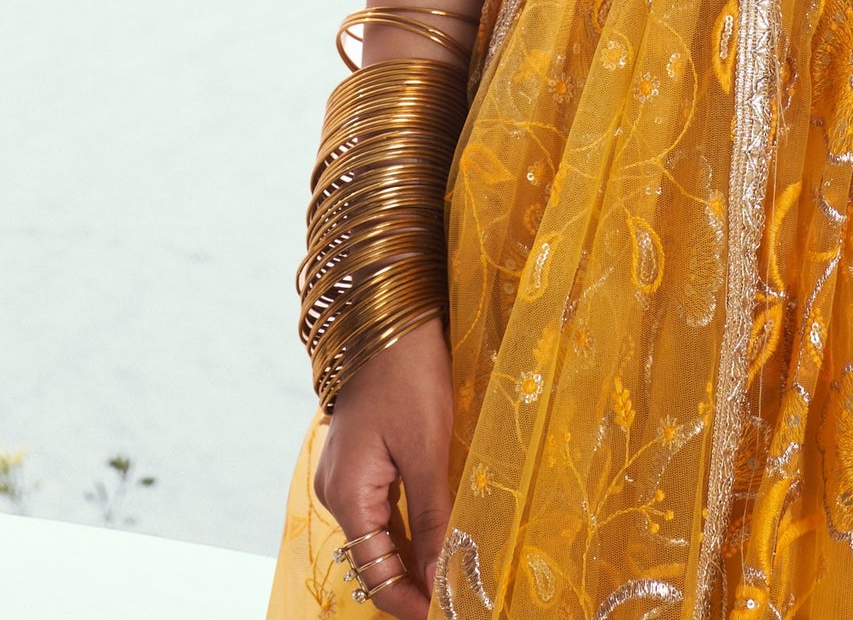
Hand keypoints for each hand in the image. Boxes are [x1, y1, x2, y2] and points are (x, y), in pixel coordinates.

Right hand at [313, 318, 453, 617]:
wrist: (389, 318)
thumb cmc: (409, 376)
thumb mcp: (429, 449)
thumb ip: (434, 515)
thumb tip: (442, 575)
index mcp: (348, 495)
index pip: (374, 573)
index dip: (408, 602)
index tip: (445, 614)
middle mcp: (338, 492)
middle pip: (375, 557)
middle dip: (414, 583)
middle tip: (458, 596)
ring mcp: (347, 474)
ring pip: (381, 533)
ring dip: (415, 556)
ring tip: (455, 574)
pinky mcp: (362, 458)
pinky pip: (384, 507)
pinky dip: (410, 527)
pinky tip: (440, 533)